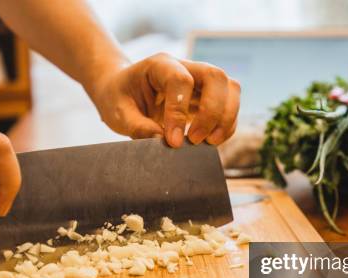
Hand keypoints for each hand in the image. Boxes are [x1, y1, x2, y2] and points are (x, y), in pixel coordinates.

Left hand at [87, 53, 240, 147]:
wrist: (122, 92)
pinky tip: (212, 141)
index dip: (179, 112)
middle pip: (216, 77)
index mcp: (159, 64)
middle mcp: (186, 67)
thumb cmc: (119, 98)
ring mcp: (200, 81)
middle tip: (196, 140)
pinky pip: (229, 106)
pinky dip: (227, 125)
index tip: (173, 142)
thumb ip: (138, 127)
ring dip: (226, 118)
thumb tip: (164, 142)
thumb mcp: (117, 113)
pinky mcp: (208, 97)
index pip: (180, 80)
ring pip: (230, 88)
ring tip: (210, 143)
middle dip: (213, 111)